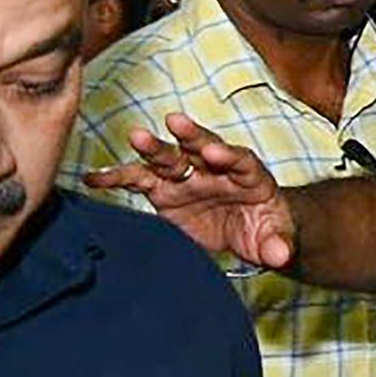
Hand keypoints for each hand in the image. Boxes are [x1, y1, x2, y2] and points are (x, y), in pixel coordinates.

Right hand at [89, 114, 296, 271]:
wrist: (249, 231)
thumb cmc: (266, 228)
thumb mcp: (277, 238)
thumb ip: (279, 244)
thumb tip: (281, 255)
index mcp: (248, 175)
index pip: (241, 160)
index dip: (229, 155)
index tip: (215, 153)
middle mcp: (214, 169)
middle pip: (203, 148)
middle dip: (192, 135)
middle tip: (176, 121)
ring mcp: (187, 178)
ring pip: (169, 158)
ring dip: (153, 147)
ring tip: (136, 137)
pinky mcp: (163, 191)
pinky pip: (138, 181)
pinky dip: (116, 177)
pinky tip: (94, 178)